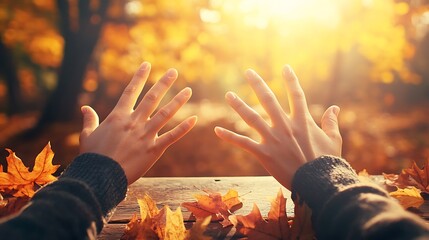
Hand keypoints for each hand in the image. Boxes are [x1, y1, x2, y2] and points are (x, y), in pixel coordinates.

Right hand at [79, 62, 196, 184]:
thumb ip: (89, 120)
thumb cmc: (93, 156)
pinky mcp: (154, 149)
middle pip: (152, 98)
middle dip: (163, 83)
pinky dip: (183, 128)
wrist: (100, 176)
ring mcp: (145, 135)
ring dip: (177, 101)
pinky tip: (194, 119)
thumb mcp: (88, 135)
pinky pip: (172, 136)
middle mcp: (134, 122)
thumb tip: (85, 108)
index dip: (139, 77)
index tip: (147, 65)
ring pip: (165, 114)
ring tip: (188, 90)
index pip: (130, 91)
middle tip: (174, 72)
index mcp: (118, 116)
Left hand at [215, 65, 341, 188]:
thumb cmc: (327, 162)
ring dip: (239, 105)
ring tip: (228, 94)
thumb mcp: (333, 140)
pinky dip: (230, 137)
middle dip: (258, 84)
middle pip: (269, 100)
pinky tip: (217, 130)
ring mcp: (273, 139)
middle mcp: (285, 126)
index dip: (291, 80)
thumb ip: (331, 122)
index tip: (285, 67)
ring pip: (252, 118)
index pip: (296, 95)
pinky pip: (244, 143)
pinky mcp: (264, 153)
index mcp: (302, 121)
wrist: (317, 182)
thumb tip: (335, 107)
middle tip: (248, 72)